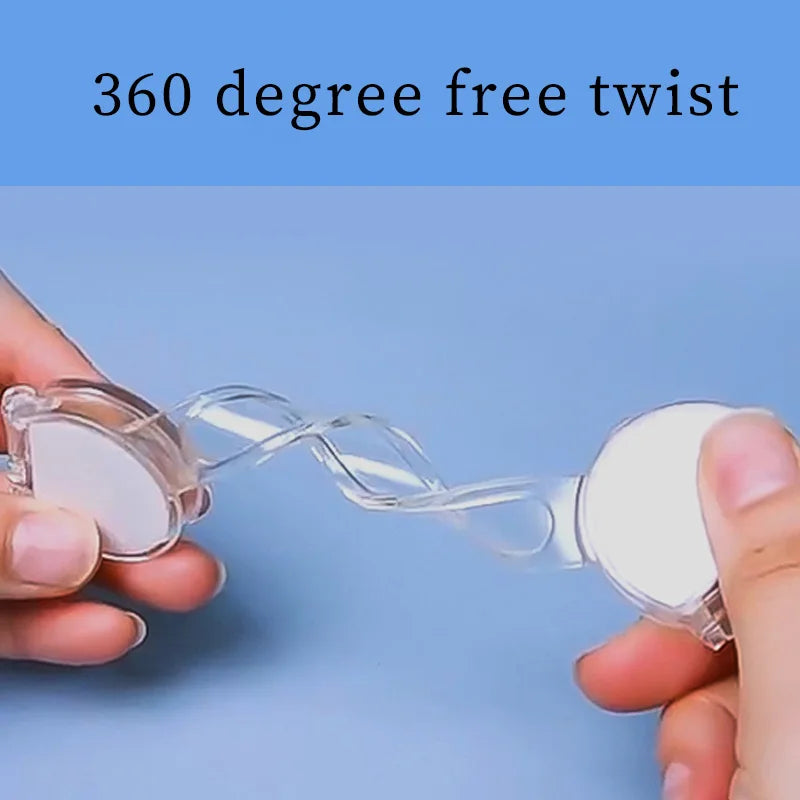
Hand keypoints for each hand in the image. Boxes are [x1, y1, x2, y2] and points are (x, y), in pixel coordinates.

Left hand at [0, 272, 224, 664]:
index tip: (181, 480)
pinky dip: (34, 620)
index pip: (52, 368)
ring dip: (101, 579)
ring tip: (176, 597)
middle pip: (59, 466)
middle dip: (131, 519)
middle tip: (192, 556)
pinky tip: (95, 632)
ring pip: (32, 538)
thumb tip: (69, 552)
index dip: (123, 423)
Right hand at [576, 411, 799, 798]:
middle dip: (679, 634)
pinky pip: (748, 717)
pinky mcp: (796, 737)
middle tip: (626, 666)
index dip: (717, 519)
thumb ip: (773, 575)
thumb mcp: (792, 704)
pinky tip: (702, 790)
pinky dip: (708, 752)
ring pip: (742, 658)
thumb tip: (742, 442)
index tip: (655, 538)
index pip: (786, 515)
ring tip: (688, 777)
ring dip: (688, 711)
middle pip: (757, 589)